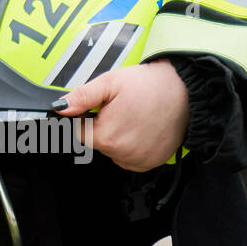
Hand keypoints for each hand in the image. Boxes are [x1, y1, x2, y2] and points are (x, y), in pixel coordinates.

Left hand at [52, 60, 189, 171]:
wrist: (186, 92)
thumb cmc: (150, 86)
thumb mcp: (110, 82)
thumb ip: (82, 97)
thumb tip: (60, 108)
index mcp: (106, 136)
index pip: (79, 133)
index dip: (87, 117)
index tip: (101, 107)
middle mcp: (121, 154)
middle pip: (97, 142)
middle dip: (103, 125)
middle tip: (121, 108)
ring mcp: (138, 161)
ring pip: (113, 150)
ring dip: (117, 136)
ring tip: (134, 117)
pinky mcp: (151, 163)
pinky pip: (130, 157)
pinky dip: (131, 145)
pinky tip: (142, 129)